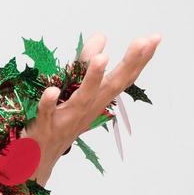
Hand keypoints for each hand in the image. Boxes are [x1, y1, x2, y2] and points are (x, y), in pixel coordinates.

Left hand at [23, 31, 162, 184]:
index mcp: (97, 100)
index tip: (155, 38)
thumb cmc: (60, 121)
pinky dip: (49, 102)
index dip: (140, 59)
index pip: (123, 78)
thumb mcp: (76, 92)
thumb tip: (102, 36)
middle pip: (112, 86)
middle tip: (143, 41)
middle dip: (128, 63)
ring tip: (103, 57)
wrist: (38, 159)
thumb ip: (85, 64)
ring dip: (93, 78)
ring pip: (83, 98)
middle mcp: (88, 109)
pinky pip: (47, 113)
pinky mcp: (45, 126)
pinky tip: (52, 89)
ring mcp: (67, 118)